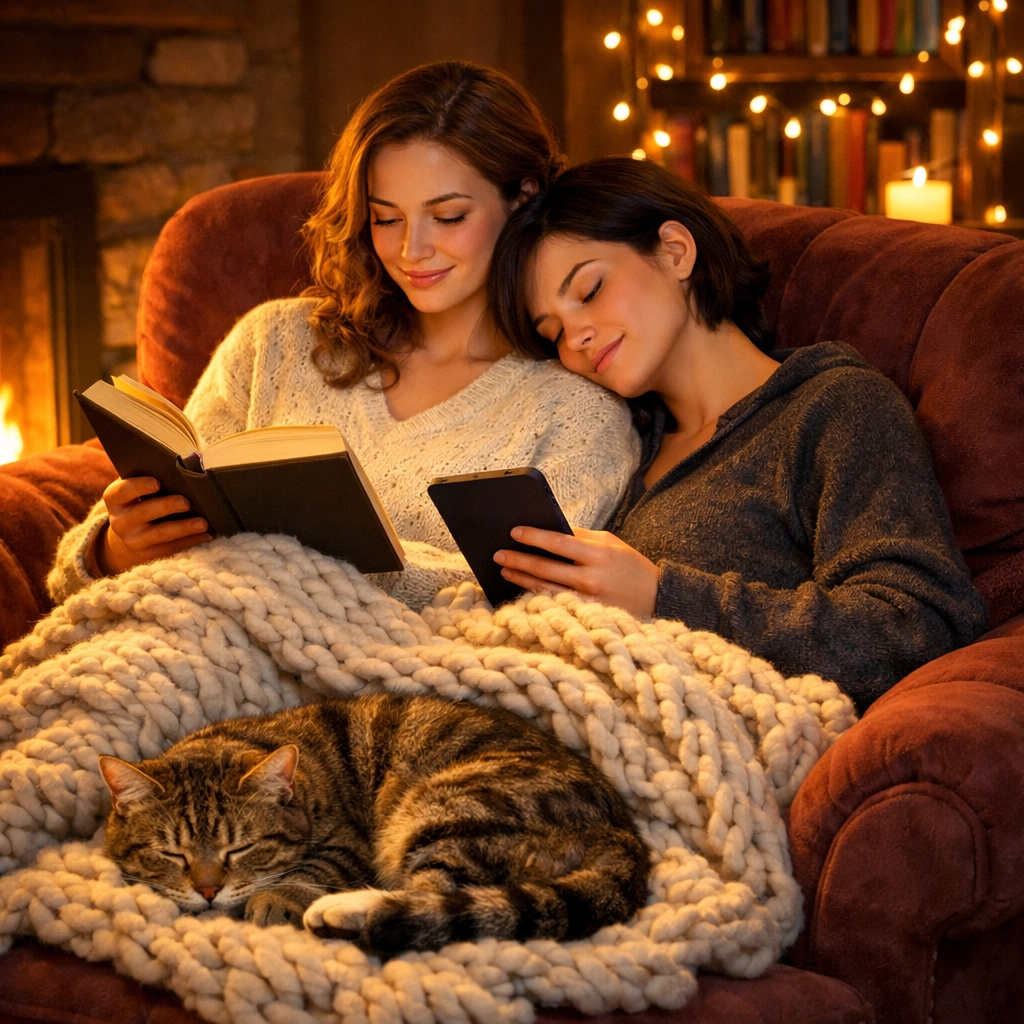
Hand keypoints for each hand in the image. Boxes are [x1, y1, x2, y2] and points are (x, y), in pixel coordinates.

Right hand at [96, 476, 211, 575]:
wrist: (129, 536)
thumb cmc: (141, 502)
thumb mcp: (138, 490)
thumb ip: (151, 478)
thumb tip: (188, 461)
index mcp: (115, 499)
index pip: (121, 491)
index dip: (138, 486)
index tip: (157, 482)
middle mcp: (119, 521)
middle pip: (142, 513)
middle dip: (166, 506)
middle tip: (185, 502)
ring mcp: (133, 540)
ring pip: (160, 534)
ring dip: (183, 528)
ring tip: (203, 522)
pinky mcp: (148, 556)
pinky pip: (171, 548)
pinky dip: (191, 540)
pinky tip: (207, 534)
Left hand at [494, 526, 660, 618]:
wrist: (659, 599)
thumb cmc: (631, 567)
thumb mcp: (611, 544)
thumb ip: (581, 537)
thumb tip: (550, 529)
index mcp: (598, 555)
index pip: (558, 542)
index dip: (533, 536)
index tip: (513, 532)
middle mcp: (591, 579)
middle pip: (545, 568)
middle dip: (518, 559)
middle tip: (498, 554)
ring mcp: (586, 602)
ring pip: (544, 589)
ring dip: (521, 578)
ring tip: (505, 570)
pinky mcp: (585, 617)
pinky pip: (554, 605)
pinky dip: (535, 597)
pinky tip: (522, 589)